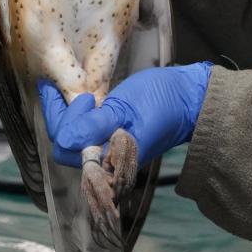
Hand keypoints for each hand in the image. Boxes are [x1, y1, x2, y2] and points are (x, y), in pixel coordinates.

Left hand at [38, 62, 212, 167]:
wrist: (189, 99)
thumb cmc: (162, 102)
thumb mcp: (125, 109)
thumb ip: (93, 126)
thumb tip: (63, 140)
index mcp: (109, 163)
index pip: (68, 150)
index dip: (65, 123)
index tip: (82, 96)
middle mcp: (105, 162)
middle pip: (66, 146)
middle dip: (62, 117)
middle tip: (70, 88)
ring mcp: (106, 149)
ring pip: (73, 137)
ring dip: (68, 114)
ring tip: (75, 90)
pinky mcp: (110, 137)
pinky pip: (85, 131)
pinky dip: (78, 114)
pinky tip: (81, 97)